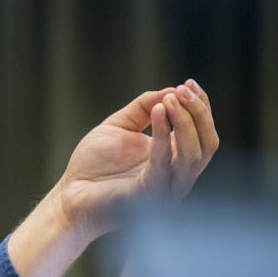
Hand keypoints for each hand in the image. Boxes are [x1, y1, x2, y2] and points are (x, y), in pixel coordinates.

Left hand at [8, 80, 216, 276]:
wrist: (70, 193)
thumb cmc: (93, 164)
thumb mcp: (120, 126)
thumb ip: (143, 108)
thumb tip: (170, 90)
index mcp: (174, 160)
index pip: (202, 132)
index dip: (201, 107)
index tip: (189, 83)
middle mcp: (177, 176)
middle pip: (206, 144)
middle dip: (198, 113)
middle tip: (183, 89)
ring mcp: (166, 188)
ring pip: (193, 155)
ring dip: (185, 122)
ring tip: (170, 98)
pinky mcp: (148, 193)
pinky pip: (163, 162)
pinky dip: (163, 134)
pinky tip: (159, 111)